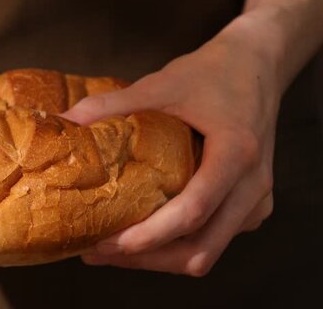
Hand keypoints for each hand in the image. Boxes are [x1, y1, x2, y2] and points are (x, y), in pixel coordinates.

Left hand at [62, 24, 278, 275]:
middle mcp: (252, 185)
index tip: (107, 242)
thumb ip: (113, 104)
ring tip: (111, 249)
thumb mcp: (161, 84)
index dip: (149, 235)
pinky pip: (214, 240)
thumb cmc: (212, 74)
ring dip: (159, 258)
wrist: (257, 65)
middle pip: (200, 249)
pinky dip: (177, 246)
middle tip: (97, 251)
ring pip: (207, 252)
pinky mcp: (251, 206)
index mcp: (236, 153)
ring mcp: (256, 200)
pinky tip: (143, 234)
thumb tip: (65, 120)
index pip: (194, 211)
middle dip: (146, 258)